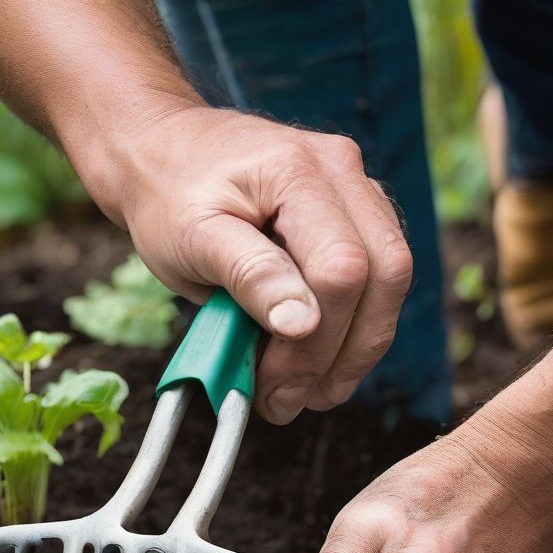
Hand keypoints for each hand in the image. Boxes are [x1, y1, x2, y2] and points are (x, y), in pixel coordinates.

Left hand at [83, 104, 412, 422]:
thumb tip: (303, 325)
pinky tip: (317, 361)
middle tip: (297, 400)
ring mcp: (355, 189)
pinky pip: (376, 278)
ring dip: (357, 348)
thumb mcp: (192, 240)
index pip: (342, 269)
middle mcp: (342, 171)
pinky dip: (352, 328)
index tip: (274, 384)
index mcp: (299, 171)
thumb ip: (249, 277)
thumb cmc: (168, 196)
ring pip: (391, 280)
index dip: (317, 340)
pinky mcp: (353, 213)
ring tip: (310, 392)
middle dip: (347, 353)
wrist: (160, 152)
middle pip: (385, 275)